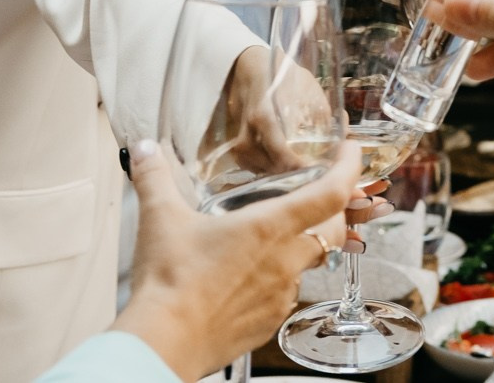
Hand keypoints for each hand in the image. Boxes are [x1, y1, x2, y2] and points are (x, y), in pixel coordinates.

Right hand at [114, 137, 363, 381]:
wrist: (164, 343)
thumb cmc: (169, 283)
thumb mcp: (160, 219)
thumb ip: (154, 177)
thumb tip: (142, 149)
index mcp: (269, 226)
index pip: (331, 191)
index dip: (349, 167)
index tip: (351, 151)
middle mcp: (286, 260)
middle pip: (334, 229)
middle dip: (336, 210)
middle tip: (324, 196)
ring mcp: (282, 294)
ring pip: (311, 264)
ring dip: (305, 247)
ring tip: (279, 238)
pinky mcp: (270, 321)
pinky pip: (288, 295)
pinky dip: (281, 281)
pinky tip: (256, 278)